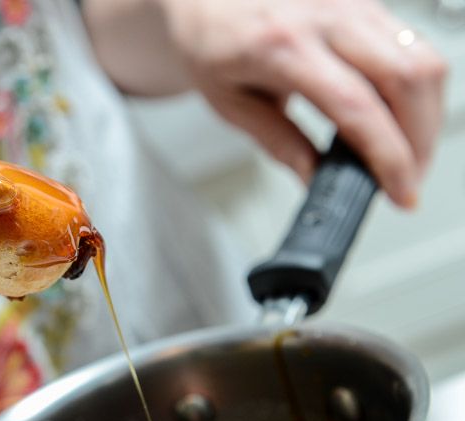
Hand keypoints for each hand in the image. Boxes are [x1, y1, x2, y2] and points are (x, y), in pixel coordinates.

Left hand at [158, 0, 446, 207]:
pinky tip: (394, 117)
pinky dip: (413, 88)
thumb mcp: (230, 103)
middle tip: (404, 180)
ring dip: (424, 114)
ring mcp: (349, 4)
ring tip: (401, 154)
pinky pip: (409, 44)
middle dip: (419, 140)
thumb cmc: (208, 41)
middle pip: (408, 77)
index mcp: (281, 47)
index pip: (355, 105)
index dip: (388, 155)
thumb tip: (315, 179)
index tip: (398, 190)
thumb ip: (277, 141)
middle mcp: (324, 17)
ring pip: (420, 57)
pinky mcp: (362, 3)